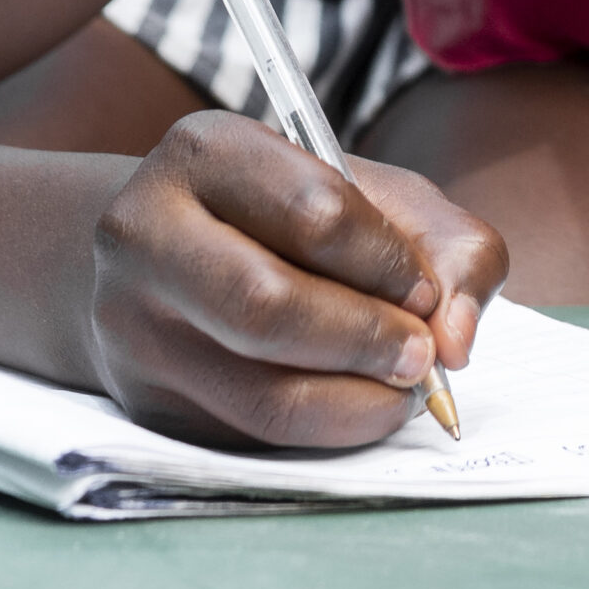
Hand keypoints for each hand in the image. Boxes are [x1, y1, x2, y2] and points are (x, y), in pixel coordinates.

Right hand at [86, 109, 507, 448]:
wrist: (163, 255)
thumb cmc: (286, 216)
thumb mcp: (371, 193)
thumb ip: (446, 244)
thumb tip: (459, 339)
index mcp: (207, 152)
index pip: (312, 211)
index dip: (386, 261)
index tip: (423, 289)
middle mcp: (146, 231)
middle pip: (268, 306)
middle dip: (367, 339)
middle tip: (422, 356)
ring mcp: (129, 322)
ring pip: (260, 392)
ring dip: (359, 402)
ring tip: (400, 388)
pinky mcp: (144, 398)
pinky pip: (252, 437)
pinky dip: (327, 432)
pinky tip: (357, 405)